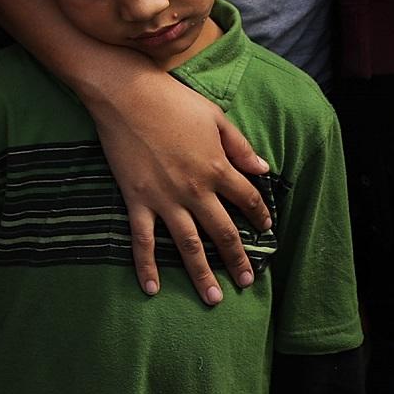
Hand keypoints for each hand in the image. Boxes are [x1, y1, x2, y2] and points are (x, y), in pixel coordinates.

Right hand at [85, 69, 271, 304]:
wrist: (126, 94)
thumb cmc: (172, 100)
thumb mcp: (214, 117)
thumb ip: (239, 146)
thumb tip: (262, 170)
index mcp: (217, 167)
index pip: (247, 200)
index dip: (260, 216)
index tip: (267, 230)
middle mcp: (195, 190)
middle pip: (223, 232)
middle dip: (237, 259)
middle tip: (246, 282)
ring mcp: (165, 198)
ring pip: (188, 244)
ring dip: (202, 273)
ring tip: (214, 298)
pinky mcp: (137, 199)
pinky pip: (142, 239)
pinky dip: (146, 265)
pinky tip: (152, 288)